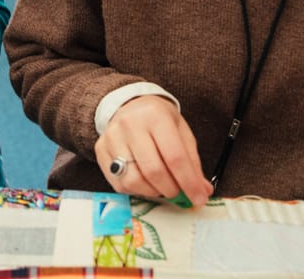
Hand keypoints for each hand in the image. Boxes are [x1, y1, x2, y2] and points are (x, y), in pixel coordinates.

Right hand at [94, 96, 213, 206]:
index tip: (199, 198)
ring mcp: (112, 137)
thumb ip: (192, 161)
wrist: (128, 105)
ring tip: (162, 187)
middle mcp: (130, 124)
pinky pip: (119, 183)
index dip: (189, 182)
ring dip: (153, 192)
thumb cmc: (158, 121)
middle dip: (171, 189)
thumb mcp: (180, 132)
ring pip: (134, 180)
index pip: (174, 156)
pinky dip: (137, 190)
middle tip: (178, 192)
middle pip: (153, 171)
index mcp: (155, 116)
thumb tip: (202, 191)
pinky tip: (145, 182)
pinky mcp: (100, 149)